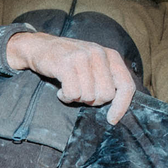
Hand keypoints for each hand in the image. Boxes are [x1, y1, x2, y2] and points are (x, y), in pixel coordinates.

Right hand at [6, 32, 134, 124]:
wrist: (40, 47)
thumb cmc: (69, 61)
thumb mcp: (93, 65)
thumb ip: (107, 79)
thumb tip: (118, 107)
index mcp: (111, 55)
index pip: (127, 85)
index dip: (121, 106)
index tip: (112, 120)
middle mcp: (99, 53)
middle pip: (106, 95)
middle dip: (93, 101)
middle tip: (81, 93)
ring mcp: (83, 57)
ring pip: (88, 96)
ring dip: (77, 98)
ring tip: (69, 88)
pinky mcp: (67, 64)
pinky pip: (73, 94)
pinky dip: (65, 97)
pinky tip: (61, 90)